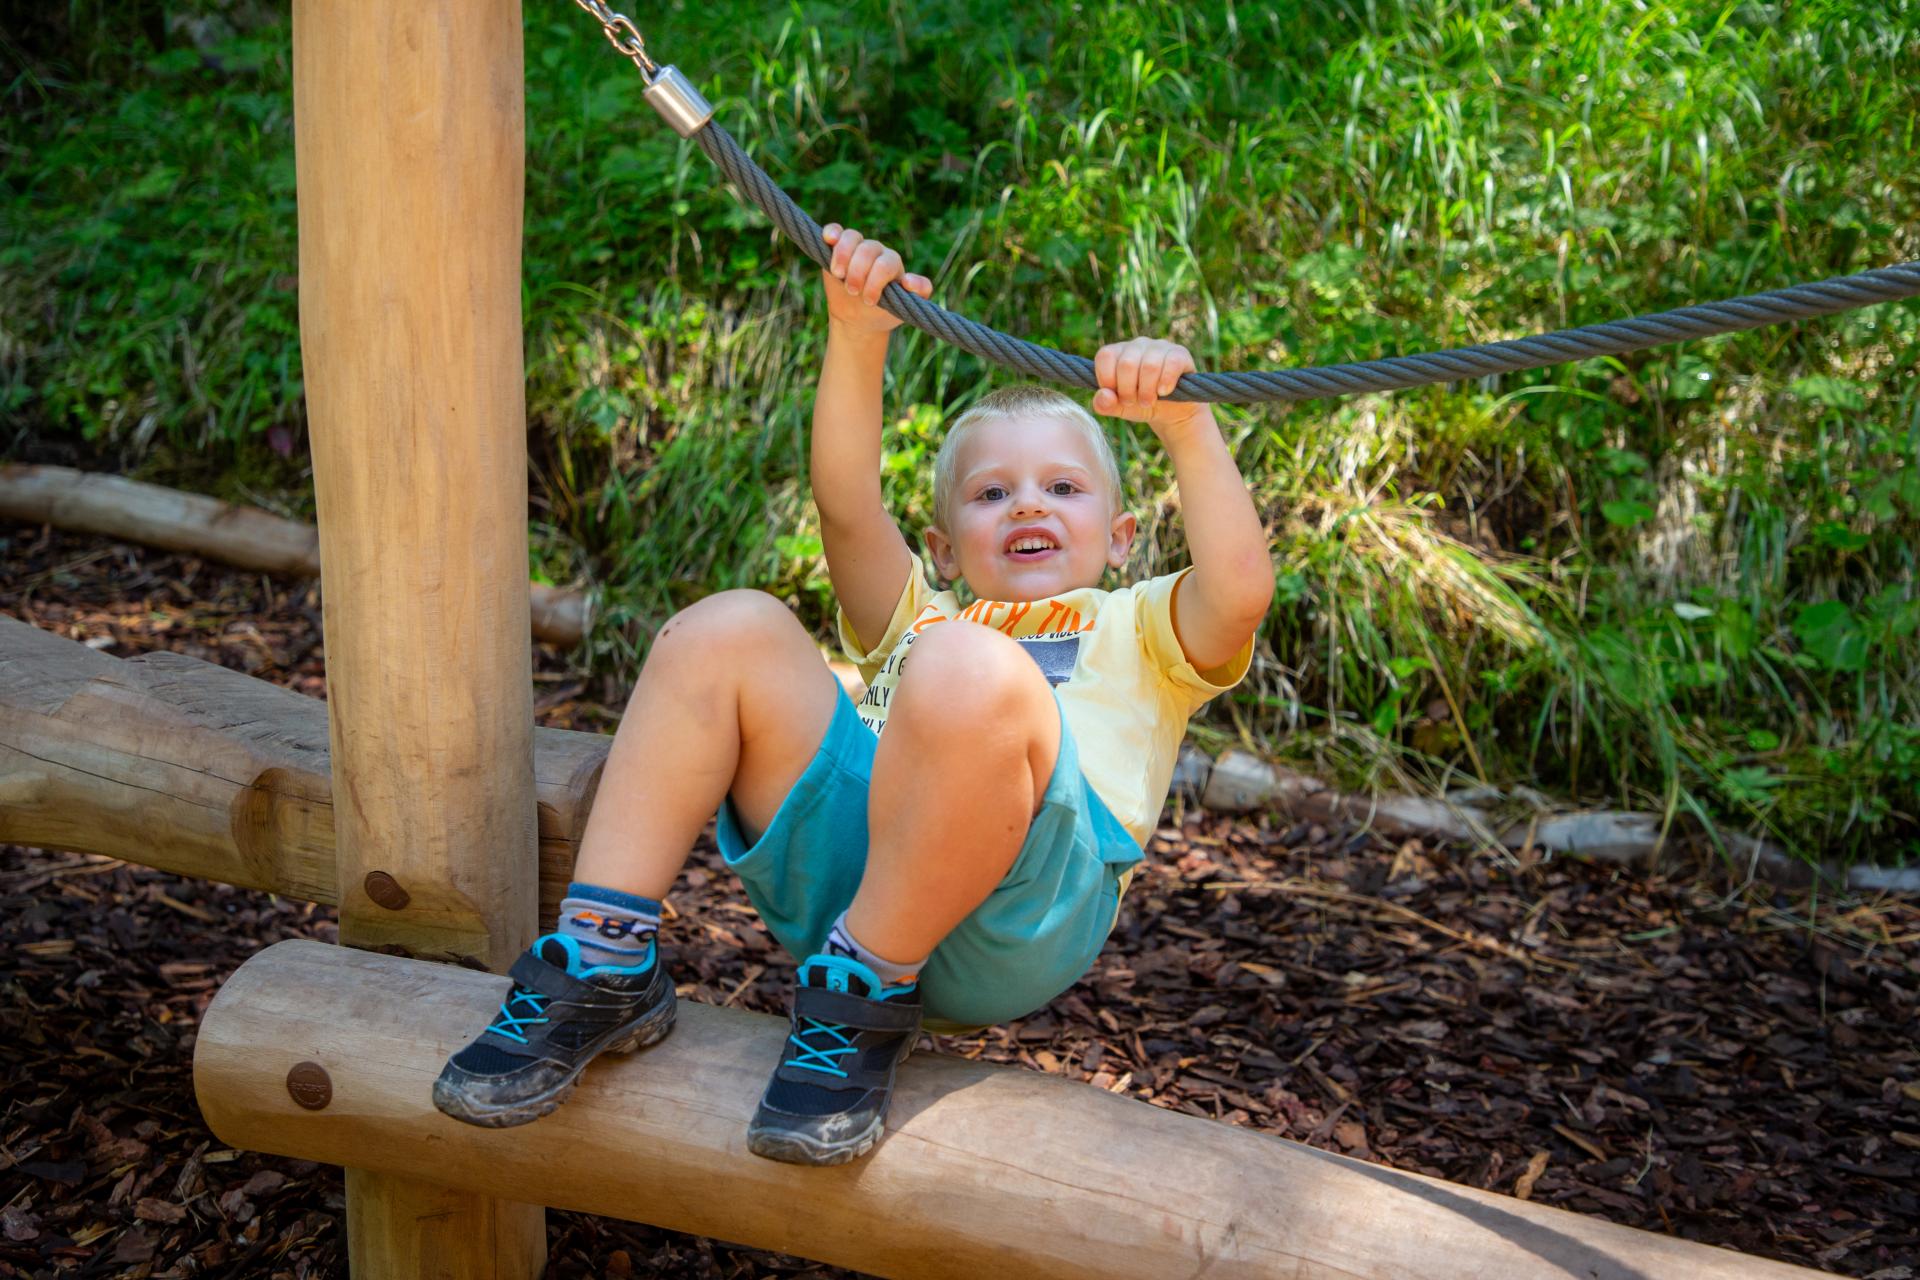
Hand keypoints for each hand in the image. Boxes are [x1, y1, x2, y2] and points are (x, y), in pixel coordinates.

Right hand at [820, 224, 931, 335]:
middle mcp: (874, 251)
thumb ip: (920, 291)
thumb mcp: (904, 306)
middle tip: (852, 292)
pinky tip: (828, 240)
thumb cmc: (883, 311)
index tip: (870, 301)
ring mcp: (855, 247)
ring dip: (843, 256)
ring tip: (839, 275)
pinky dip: (831, 232)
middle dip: (858, 272)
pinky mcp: (836, 247)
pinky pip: (835, 230)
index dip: (876, 281)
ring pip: (851, 237)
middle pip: (868, 249)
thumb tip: (908, 280)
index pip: (885, 263)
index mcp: (891, 263)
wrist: (858, 318)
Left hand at [1092, 338, 1209, 438]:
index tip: (1116, 396)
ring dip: (1147, 391)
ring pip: (1149, 366)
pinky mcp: (1179, 353)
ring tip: (1148, 402)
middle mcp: (1137, 344)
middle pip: (1126, 364)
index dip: (1108, 380)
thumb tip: (1104, 394)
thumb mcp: (1119, 408)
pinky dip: (1166, 383)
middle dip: (1128, 391)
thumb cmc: (1141, 405)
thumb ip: (1104, 404)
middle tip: (1134, 402)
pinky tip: (1164, 392)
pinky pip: (1171, 364)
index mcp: (1118, 352)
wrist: (1171, 412)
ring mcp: (1159, 346)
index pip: (1105, 356)